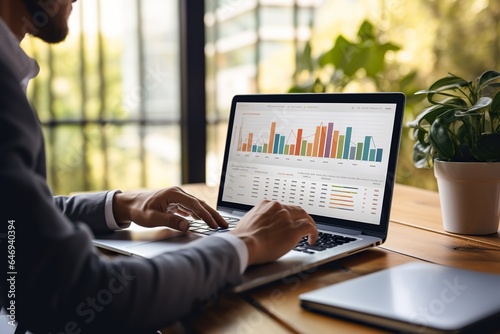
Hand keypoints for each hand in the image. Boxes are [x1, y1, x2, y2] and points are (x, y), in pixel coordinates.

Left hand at [112, 187, 227, 231]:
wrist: (129, 204)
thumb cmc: (139, 210)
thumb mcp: (152, 218)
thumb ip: (170, 221)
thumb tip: (187, 225)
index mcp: (174, 194)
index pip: (195, 204)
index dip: (206, 215)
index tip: (214, 224)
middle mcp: (178, 193)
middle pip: (200, 204)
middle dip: (213, 215)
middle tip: (224, 224)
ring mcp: (178, 198)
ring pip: (198, 206)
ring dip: (208, 215)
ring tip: (218, 224)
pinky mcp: (176, 203)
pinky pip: (192, 209)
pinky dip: (200, 215)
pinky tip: (205, 220)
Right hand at [230, 200, 317, 265]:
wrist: (244, 244)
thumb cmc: (243, 238)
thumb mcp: (249, 222)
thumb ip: (259, 221)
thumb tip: (262, 228)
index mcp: (266, 205)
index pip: (282, 207)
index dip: (288, 216)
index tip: (288, 221)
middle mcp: (278, 208)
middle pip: (296, 210)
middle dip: (300, 218)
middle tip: (302, 225)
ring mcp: (287, 218)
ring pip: (304, 217)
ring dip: (309, 225)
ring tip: (310, 234)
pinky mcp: (294, 229)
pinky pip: (310, 227)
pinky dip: (314, 233)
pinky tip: (312, 239)